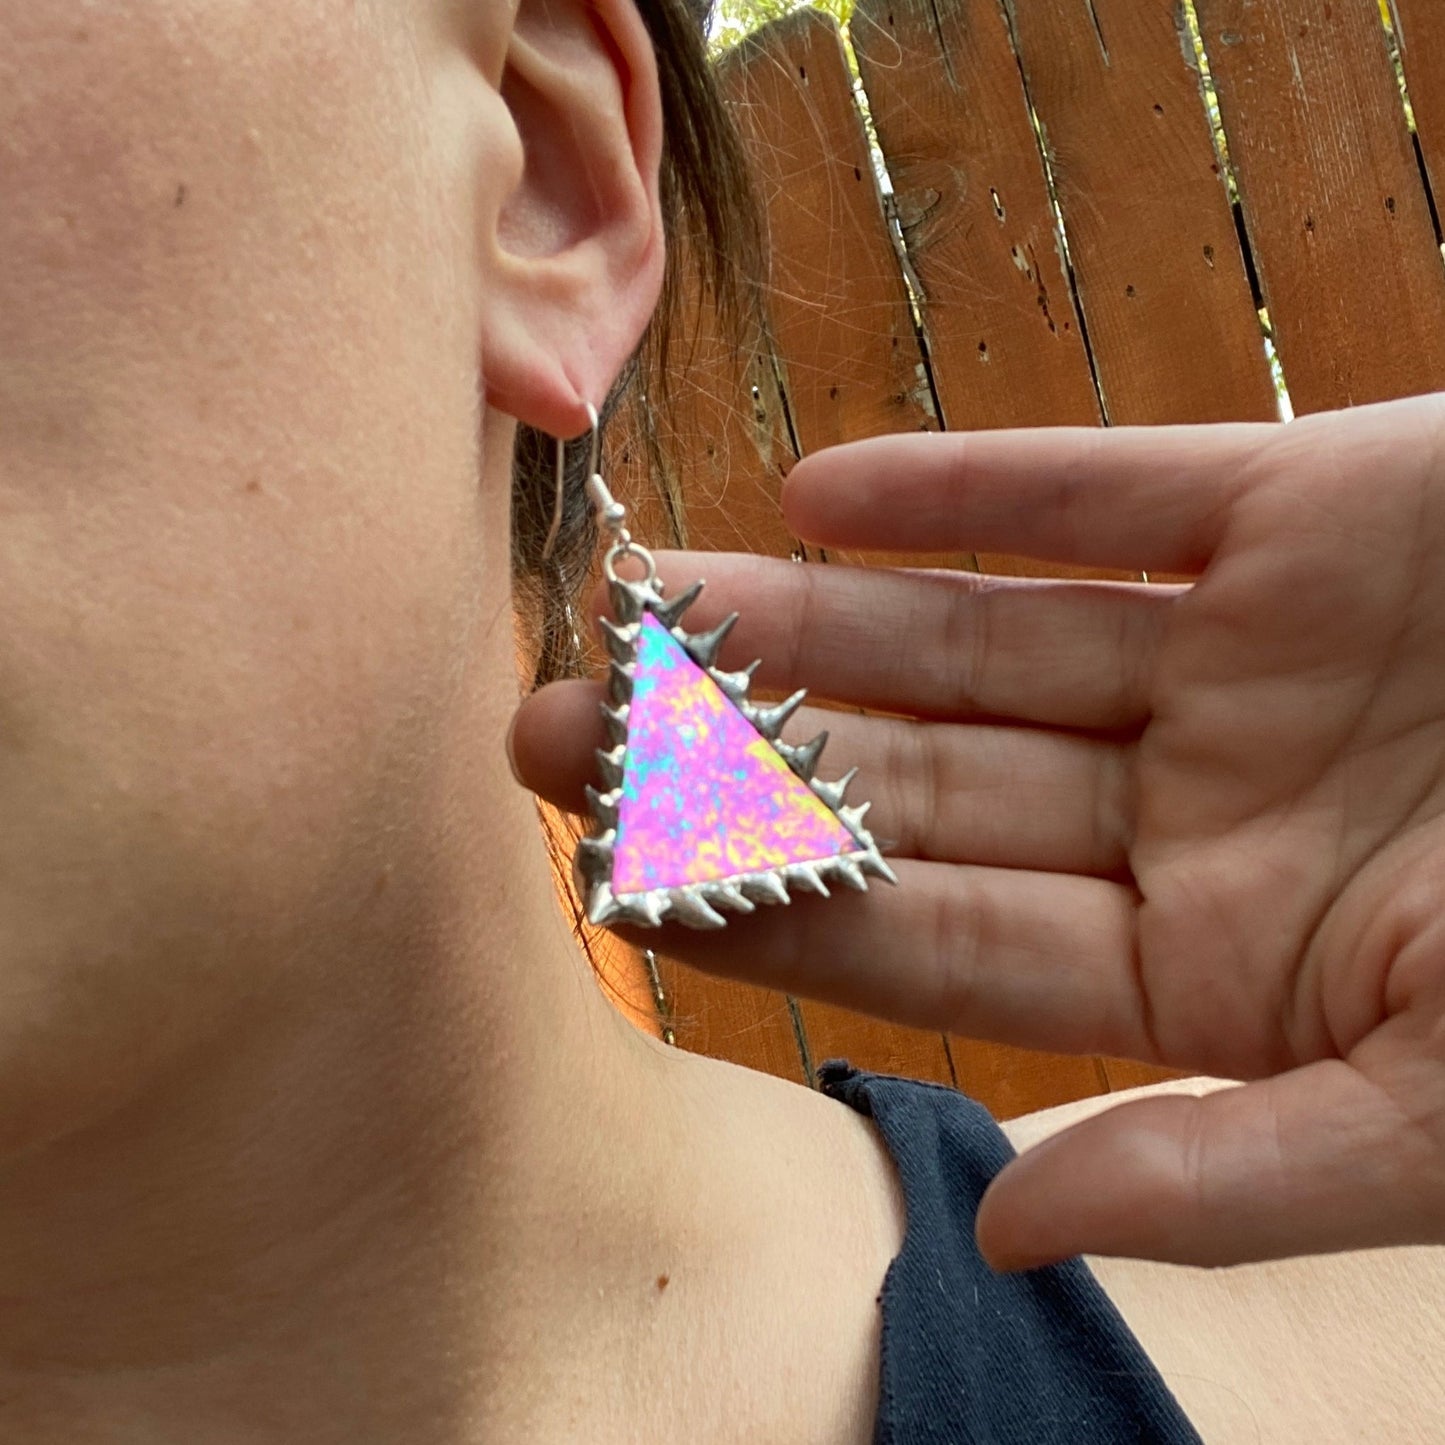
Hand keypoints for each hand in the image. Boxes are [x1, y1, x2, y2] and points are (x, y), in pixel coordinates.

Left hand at [509, 394, 1444, 1270]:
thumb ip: (1242, 1178)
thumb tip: (1021, 1237)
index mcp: (1208, 960)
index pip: (936, 933)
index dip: (773, 904)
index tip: (616, 873)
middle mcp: (1189, 802)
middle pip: (914, 776)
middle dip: (737, 751)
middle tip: (555, 725)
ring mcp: (1232, 654)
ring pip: (971, 633)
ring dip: (808, 615)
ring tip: (648, 597)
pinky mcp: (1302, 511)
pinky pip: (1106, 489)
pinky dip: (975, 486)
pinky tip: (821, 490)